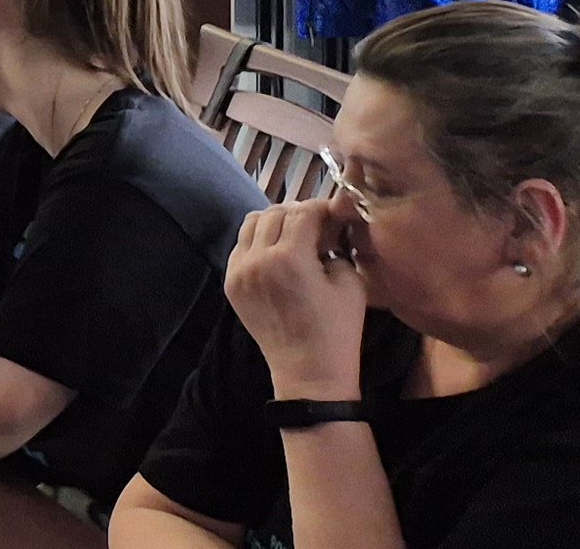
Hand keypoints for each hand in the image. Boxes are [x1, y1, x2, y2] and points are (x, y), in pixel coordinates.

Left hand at [225, 199, 372, 399]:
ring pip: (251, 224)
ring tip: (296, 236)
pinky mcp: (230, 283)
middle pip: (274, 213)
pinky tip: (278, 253)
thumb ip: (337, 247)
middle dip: (298, 213)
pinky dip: (258, 241)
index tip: (334, 213)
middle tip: (318, 225)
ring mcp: (238, 271)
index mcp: (289, 258)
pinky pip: (240, 247)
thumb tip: (328, 227)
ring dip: (274, 222)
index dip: (321, 208)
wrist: (308, 372)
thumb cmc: (337, 330)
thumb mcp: (350, 283)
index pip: (302, 213)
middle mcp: (256, 259)